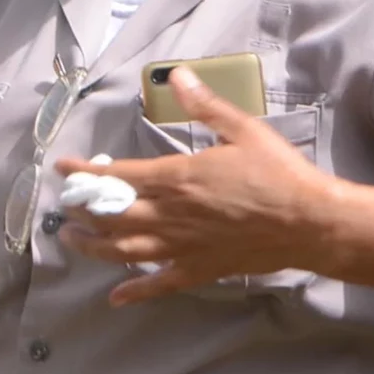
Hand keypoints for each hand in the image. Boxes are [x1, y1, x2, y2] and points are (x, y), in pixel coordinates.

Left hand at [54, 66, 339, 304]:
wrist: (310, 222)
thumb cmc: (278, 173)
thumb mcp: (242, 129)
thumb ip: (205, 105)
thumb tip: (177, 76)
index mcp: (176, 178)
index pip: (116, 176)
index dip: (84, 172)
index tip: (63, 169)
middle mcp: (170, 215)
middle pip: (109, 215)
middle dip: (80, 209)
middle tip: (64, 205)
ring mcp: (181, 246)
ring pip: (122, 251)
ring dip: (91, 245)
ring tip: (71, 239)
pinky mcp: (199, 270)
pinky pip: (159, 284)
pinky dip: (135, 291)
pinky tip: (116, 297)